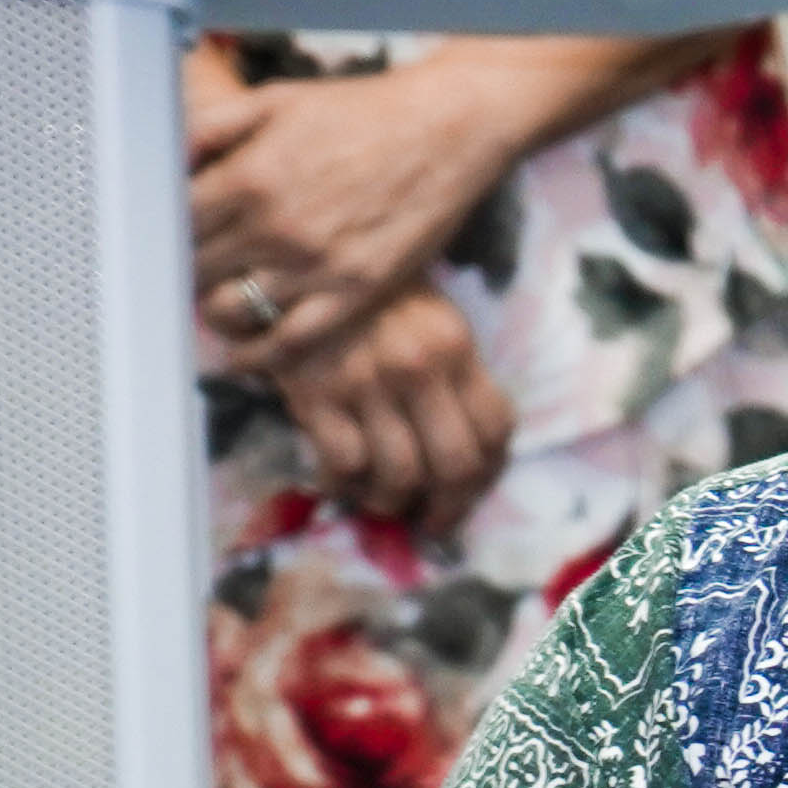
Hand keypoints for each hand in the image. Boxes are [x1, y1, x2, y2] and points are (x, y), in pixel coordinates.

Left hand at [190, 53, 523, 363]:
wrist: (447, 130)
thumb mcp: (276, 99)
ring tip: (218, 303)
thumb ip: (213, 128)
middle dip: (186, 270)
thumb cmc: (362, 111)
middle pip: (195, 269)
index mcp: (249, 175)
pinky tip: (246, 353)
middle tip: (192, 270)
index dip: (165, 233)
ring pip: (231, 310)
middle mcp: (275, 226)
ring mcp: (315, 264)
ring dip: (215, 311)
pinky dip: (257, 354)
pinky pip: (289, 341)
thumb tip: (167, 161)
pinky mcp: (354, 292)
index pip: (175, 224)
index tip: (171, 237)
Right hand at [267, 281, 517, 532]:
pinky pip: (343, 466)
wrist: (291, 268)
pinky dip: (344, 485)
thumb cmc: (369, 301)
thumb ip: (455, 378)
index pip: (496, 429)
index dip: (489, 474)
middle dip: (449, 507)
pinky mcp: (316, 394)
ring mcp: (366, 382)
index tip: (471, 490)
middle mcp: (418, 367)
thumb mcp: (430, 322)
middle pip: (456, 466)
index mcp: (455, 346)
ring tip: (382, 500)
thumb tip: (469, 454)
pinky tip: (340, 479)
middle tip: (433, 519)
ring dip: (392, 502)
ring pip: (400, 477)